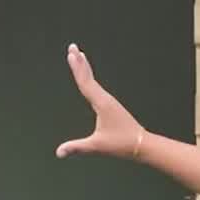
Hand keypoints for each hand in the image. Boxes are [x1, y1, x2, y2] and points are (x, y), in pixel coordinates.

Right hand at [56, 44, 143, 160]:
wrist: (141, 144)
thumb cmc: (121, 144)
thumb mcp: (97, 146)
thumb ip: (77, 147)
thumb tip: (58, 152)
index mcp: (101, 103)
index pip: (85, 82)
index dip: (77, 68)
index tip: (71, 54)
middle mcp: (105, 98)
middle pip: (89, 76)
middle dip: (79, 61)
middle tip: (72, 46)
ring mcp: (109, 101)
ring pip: (93, 80)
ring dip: (85, 67)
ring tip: (79, 55)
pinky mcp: (111, 105)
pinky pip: (97, 87)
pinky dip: (91, 78)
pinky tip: (89, 78)